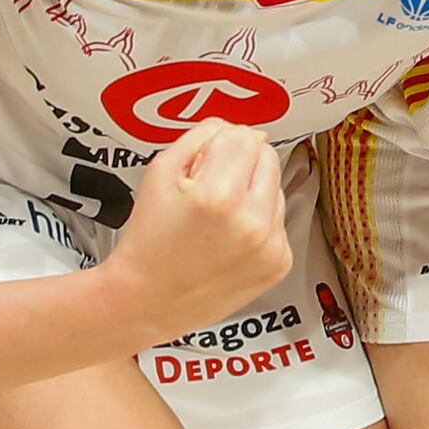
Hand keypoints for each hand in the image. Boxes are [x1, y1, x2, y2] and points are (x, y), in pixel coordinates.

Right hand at [99, 128, 289, 340]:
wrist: (148, 300)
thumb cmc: (149, 241)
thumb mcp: (160, 173)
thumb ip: (200, 138)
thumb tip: (234, 128)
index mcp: (219, 194)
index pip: (244, 136)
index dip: (220, 144)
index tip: (204, 163)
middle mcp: (251, 221)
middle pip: (268, 156)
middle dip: (241, 164)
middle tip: (210, 190)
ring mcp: (270, 245)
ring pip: (276, 187)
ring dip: (252, 193)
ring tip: (218, 219)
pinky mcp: (279, 263)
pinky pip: (279, 220)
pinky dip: (259, 222)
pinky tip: (230, 238)